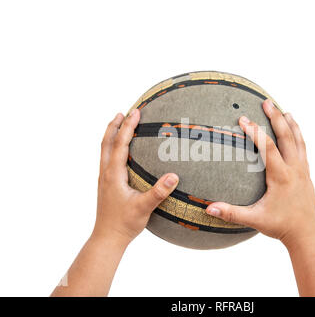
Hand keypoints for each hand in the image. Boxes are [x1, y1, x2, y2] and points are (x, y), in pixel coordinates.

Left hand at [93, 109, 178, 244]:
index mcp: (113, 174)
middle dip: (114, 125)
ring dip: (111, 135)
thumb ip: (159, 191)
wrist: (107, 237)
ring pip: (104, 150)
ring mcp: (104, 178)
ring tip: (119, 124)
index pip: (120, 144)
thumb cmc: (124, 223)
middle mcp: (106, 173)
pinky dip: (112, 147)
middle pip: (106, 142)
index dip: (127, 127)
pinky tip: (121, 151)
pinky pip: (107, 159)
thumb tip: (173, 175)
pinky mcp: (106, 184)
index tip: (135, 112)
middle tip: (124, 112)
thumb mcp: (144, 207)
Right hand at [206, 99, 314, 246]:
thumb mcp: (255, 220)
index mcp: (281, 176)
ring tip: (283, 110)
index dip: (254, 131)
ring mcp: (302, 170)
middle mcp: (294, 169)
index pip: (266, 147)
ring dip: (290, 124)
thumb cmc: (282, 226)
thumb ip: (231, 213)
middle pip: (286, 136)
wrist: (309, 234)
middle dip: (275, 117)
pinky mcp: (306, 174)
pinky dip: (298, 136)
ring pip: (298, 140)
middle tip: (266, 102)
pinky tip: (294, 132)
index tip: (242, 119)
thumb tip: (208, 209)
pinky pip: (303, 148)